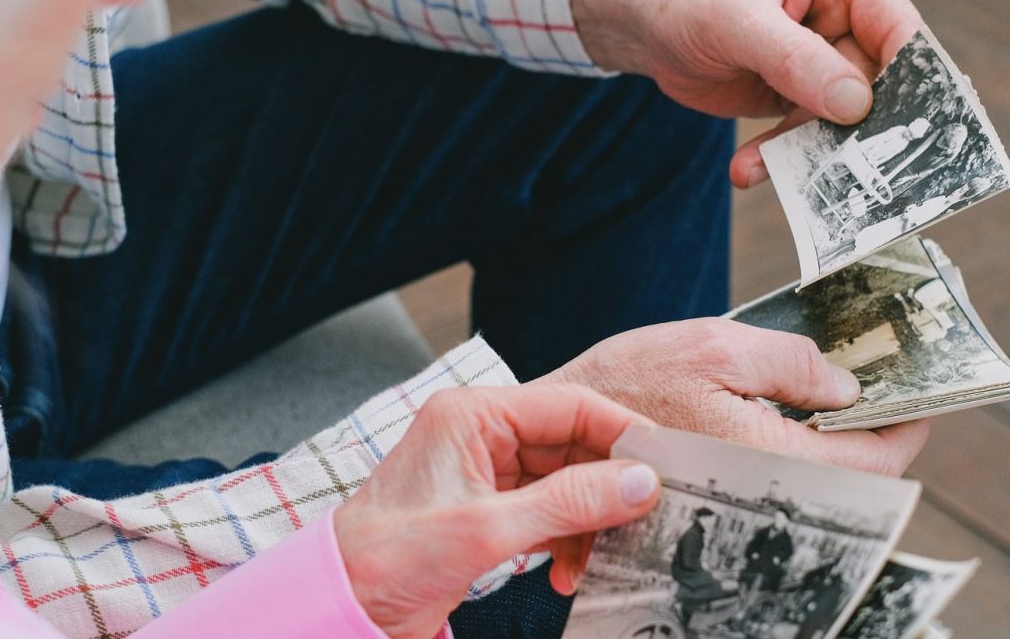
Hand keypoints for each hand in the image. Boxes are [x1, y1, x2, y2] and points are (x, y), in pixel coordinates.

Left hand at [334, 384, 661, 638]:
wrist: (343, 605)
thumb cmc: (387, 556)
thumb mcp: (488, 529)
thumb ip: (569, 503)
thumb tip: (640, 482)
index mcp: (472, 415)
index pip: (568, 405)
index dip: (622, 432)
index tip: (665, 463)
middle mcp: (481, 436)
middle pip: (573, 445)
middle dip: (610, 485)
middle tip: (648, 515)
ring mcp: (485, 474)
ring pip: (567, 483)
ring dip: (590, 521)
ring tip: (603, 555)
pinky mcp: (489, 512)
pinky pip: (550, 514)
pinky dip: (568, 541)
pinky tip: (570, 572)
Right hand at [536, 318, 929, 475]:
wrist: (551, 426)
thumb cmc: (623, 382)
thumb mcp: (711, 344)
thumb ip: (787, 360)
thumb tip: (845, 385)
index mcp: (767, 456)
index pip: (873, 463)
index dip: (905, 428)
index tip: (922, 402)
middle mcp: (758, 492)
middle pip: (847, 481)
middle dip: (869, 437)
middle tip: (875, 393)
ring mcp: (738, 503)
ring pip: (812, 484)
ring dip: (829, 446)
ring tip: (829, 400)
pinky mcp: (716, 502)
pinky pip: (771, 487)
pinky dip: (787, 456)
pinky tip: (779, 419)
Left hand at [568, 0, 924, 187]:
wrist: (637, 25)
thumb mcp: (736, 20)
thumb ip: (795, 59)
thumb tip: (855, 103)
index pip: (895, 22)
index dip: (912, 73)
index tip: (917, 123)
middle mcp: (838, 14)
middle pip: (874, 79)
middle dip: (857, 126)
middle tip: (851, 168)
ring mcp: (818, 58)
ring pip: (840, 116)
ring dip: (808, 149)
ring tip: (765, 167)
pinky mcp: (794, 94)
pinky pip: (804, 133)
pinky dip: (780, 156)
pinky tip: (747, 168)